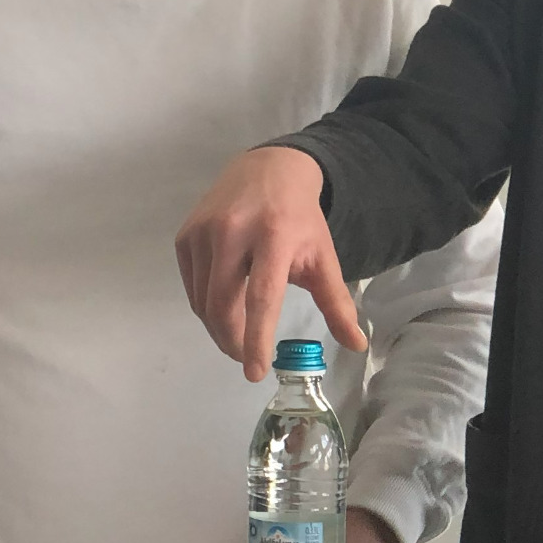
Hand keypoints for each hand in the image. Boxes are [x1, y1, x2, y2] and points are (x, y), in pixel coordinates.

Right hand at [176, 145, 366, 379]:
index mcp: (274, 236)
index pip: (261, 297)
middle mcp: (233, 231)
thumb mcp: (323, 257)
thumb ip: (337, 303)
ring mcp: (203, 233)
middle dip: (233, 342)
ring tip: (237, 334)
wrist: (267, 170)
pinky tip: (224, 305)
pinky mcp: (185, 236)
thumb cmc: (299, 219)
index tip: (255, 372)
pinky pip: (192, 288)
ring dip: (218, 328)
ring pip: (202, 302)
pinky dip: (206, 307)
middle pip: (223, 305)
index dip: (256, 338)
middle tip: (246, 357)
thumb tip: (357, 345)